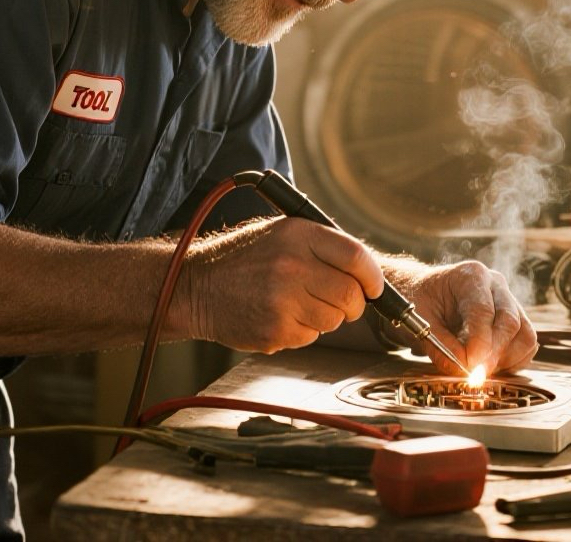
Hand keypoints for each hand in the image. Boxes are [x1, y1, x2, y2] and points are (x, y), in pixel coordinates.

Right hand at [177, 217, 384, 353]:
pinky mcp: (275, 330)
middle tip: (342, 302)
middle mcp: (292, 265)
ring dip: (326, 317)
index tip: (373, 287)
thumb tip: (365, 271)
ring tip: (298, 304)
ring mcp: (283, 300)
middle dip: (354, 304)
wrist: (197, 286)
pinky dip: (303, 330)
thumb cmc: (243, 259)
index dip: (372, 277)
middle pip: (351, 295)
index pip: (356, 257)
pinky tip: (280, 315)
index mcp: (298, 234)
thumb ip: (321, 246)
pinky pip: (311, 335)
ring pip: (334, 319)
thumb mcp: (280, 233)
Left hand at [389, 260, 537, 374]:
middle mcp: (495, 285)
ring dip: (506, 359)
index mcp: (470, 276)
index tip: (469, 366)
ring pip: (525, 335)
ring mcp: (509, 301)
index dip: (479, 343)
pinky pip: (526, 345)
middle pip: (510, 322)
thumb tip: (462, 369)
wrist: (427, 295)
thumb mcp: (419, 321)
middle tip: (474, 376)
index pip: (484, 311)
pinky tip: (490, 365)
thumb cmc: (422, 301)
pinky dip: (513, 361)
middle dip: (493, 354)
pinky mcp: (517, 319)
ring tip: (479, 369)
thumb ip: (439, 346)